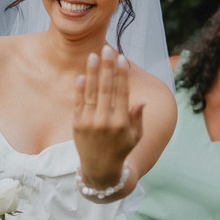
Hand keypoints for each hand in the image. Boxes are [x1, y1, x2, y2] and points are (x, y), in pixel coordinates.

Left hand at [74, 46, 142, 186]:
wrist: (99, 170)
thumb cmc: (121, 150)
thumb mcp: (135, 136)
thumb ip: (137, 117)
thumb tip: (142, 100)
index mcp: (122, 123)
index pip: (122, 93)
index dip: (122, 74)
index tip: (122, 59)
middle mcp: (105, 122)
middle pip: (106, 89)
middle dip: (107, 67)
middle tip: (108, 49)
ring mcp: (89, 123)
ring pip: (91, 93)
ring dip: (92, 73)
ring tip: (93, 56)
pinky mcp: (77, 125)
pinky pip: (79, 103)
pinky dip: (80, 89)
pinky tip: (82, 75)